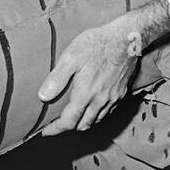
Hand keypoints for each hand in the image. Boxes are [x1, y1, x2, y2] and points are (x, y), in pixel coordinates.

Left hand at [38, 17, 139, 135]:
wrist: (126, 38)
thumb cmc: (97, 44)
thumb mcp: (71, 56)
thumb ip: (57, 78)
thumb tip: (43, 96)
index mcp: (86, 94)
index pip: (68, 122)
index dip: (55, 129)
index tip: (46, 131)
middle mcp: (100, 100)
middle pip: (82, 124)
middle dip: (68, 127)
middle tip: (57, 123)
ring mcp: (112, 98)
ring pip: (96, 120)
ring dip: (83, 122)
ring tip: (73, 116)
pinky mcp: (121, 93)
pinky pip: (108, 112)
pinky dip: (97, 114)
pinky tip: (92, 106)